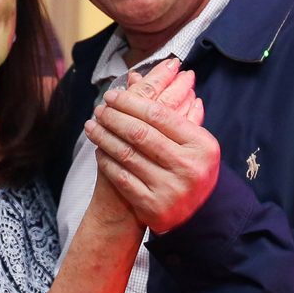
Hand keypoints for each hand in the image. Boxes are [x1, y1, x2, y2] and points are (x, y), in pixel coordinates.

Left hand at [86, 66, 218, 232]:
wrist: (197, 216)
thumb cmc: (192, 169)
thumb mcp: (192, 140)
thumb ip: (169, 109)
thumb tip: (137, 76)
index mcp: (202, 145)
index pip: (159, 115)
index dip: (131, 102)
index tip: (112, 95)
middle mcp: (189, 167)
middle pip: (140, 133)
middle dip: (114, 117)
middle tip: (99, 108)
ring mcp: (171, 189)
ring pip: (127, 155)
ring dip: (104, 137)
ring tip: (92, 125)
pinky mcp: (153, 207)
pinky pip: (121, 178)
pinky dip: (107, 161)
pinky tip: (98, 150)